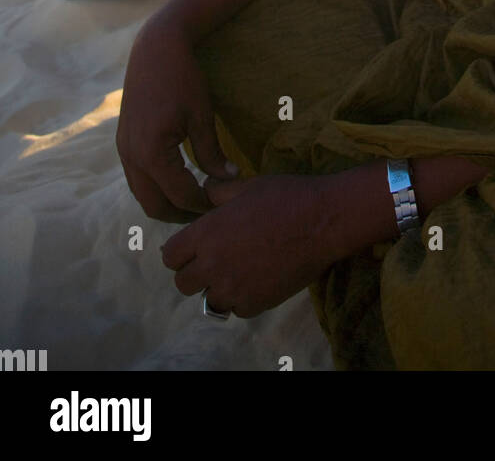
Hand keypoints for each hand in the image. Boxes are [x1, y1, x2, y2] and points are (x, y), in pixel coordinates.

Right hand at [117, 13, 237, 221]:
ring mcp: (124, 150)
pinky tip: (177, 182)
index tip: (223, 206)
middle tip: (207, 214)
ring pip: (142, 194)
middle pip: (154, 205)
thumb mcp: (202, 116)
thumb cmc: (183, 78)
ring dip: (166, 203)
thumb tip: (230, 179)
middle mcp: (132, 157)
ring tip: (194, 201)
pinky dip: (155, 187)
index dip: (203, 204)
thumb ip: (212, 153)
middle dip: (181, 214)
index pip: (180, 195)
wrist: (155, 49)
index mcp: (152, 153)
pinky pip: (137, 178)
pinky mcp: (123, 142)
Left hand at [161, 175, 343, 317]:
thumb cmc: (287, 197)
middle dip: (195, 273)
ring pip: (209, 300)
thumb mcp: (248, 187)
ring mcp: (234, 287)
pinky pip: (236, 309)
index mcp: (207, 233)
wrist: (324, 221)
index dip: (180, 252)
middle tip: (215, 261)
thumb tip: (204, 190)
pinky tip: (258, 279)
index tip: (194, 248)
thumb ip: (219, 192)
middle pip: (183, 283)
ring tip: (239, 271)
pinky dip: (243, 299)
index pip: (170, 255)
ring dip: (219, 288)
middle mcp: (214, 263)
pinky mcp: (255, 302)